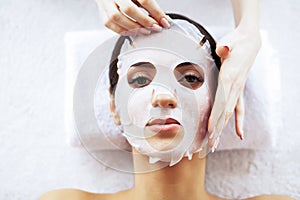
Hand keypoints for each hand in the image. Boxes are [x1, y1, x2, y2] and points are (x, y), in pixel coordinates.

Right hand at [95, 0, 169, 34]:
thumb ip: (150, 5)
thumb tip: (162, 19)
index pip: (144, 0)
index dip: (156, 12)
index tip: (164, 22)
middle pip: (129, 9)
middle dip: (145, 21)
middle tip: (155, 28)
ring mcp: (106, 3)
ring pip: (117, 18)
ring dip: (133, 28)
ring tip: (145, 31)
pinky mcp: (102, 12)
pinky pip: (109, 24)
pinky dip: (122, 30)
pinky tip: (132, 32)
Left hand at [208, 27, 261, 151]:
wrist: (250, 41)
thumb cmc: (236, 41)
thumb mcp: (229, 41)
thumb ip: (225, 47)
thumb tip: (223, 49)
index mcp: (230, 76)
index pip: (222, 100)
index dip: (216, 116)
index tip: (210, 130)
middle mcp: (235, 86)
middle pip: (225, 112)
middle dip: (217, 129)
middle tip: (210, 145)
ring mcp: (238, 89)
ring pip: (230, 113)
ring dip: (223, 129)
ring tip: (216, 144)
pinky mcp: (238, 89)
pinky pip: (239, 108)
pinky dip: (238, 121)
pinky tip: (239, 134)